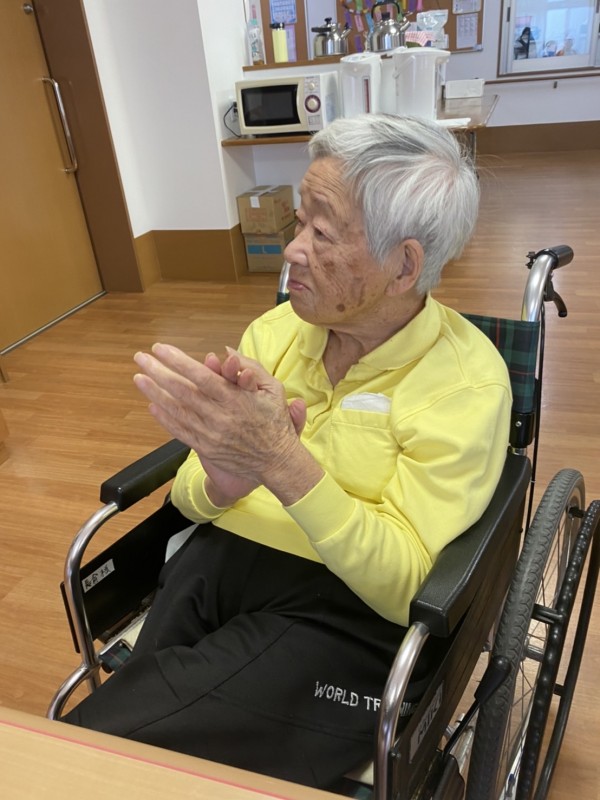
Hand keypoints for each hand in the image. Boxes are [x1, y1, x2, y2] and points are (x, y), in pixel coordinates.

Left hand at [133, 344, 316, 504]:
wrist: (276, 461)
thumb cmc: (274, 421)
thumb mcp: (273, 388)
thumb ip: (251, 367)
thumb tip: (226, 352)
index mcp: (235, 399)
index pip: (200, 376)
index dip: (178, 361)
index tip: (160, 349)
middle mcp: (220, 416)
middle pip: (182, 391)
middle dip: (158, 372)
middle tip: (140, 358)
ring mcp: (210, 434)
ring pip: (177, 410)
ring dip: (155, 393)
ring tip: (139, 378)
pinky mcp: (205, 448)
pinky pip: (180, 431)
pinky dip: (164, 418)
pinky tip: (152, 405)